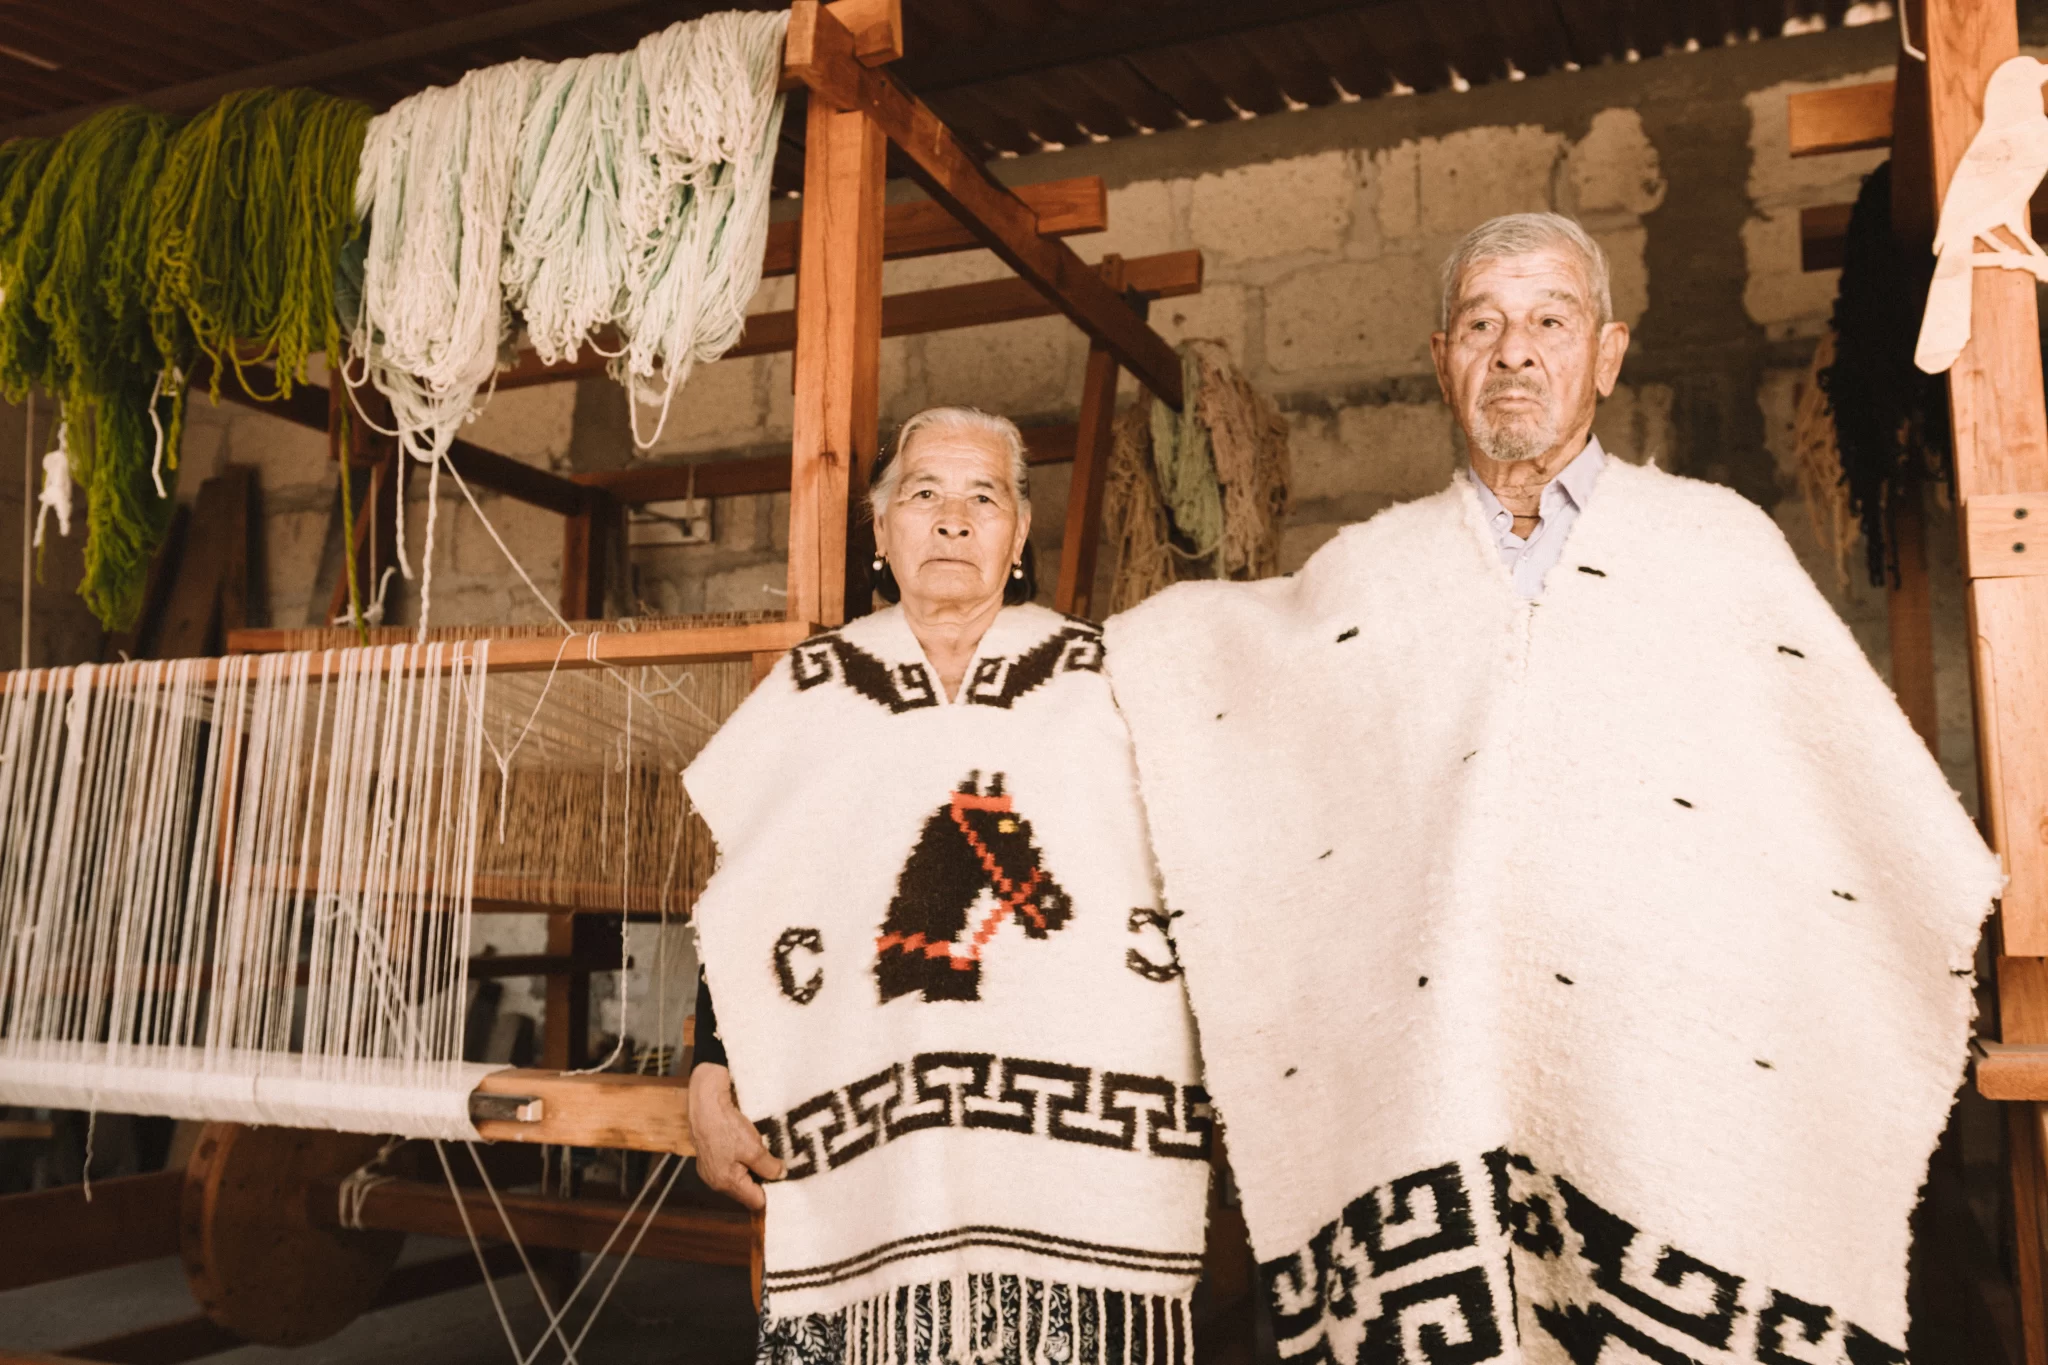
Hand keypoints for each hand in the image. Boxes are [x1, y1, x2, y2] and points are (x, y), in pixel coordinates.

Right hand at [688, 1063, 783, 1210]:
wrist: (705, 1102)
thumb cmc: (726, 1126)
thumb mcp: (754, 1148)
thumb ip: (769, 1166)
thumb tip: (780, 1175)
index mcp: (726, 1183)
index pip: (755, 1201)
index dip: (772, 1194)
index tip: (786, 1183)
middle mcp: (715, 1181)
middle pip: (747, 1191)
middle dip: (763, 1180)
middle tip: (779, 1166)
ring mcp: (710, 1169)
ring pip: (739, 1178)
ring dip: (753, 1169)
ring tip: (765, 1154)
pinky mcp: (709, 1157)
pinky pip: (731, 1166)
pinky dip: (742, 1160)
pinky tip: (749, 1147)